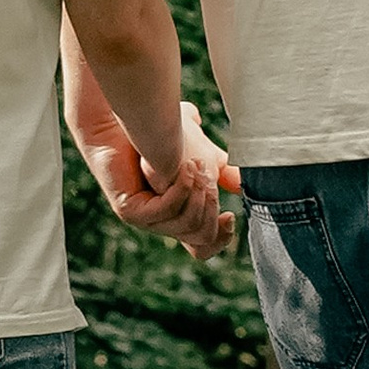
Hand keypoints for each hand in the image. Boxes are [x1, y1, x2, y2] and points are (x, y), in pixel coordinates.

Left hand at [94, 101, 238, 259]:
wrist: (127, 120)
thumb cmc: (163, 133)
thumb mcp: (202, 155)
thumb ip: (220, 172)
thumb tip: (241, 184)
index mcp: (178, 215)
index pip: (203, 248)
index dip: (221, 239)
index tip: (230, 215)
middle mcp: (161, 222)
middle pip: (202, 239)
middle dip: (211, 206)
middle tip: (206, 173)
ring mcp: (144, 219)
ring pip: (189, 225)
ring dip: (198, 194)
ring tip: (194, 164)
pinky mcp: (130, 210)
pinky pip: (168, 210)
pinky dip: (182, 188)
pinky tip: (185, 166)